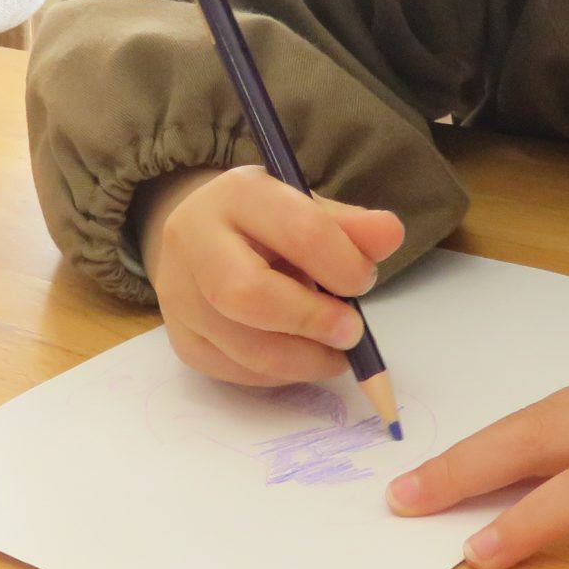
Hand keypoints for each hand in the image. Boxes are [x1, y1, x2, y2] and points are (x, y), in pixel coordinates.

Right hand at [135, 164, 405, 385]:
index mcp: (235, 194)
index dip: (343, 265)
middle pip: (247, 294)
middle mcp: (192, 240)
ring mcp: (178, 294)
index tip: (365, 281)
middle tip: (351, 332)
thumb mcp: (307, 208)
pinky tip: (301, 356)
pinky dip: (280, 374)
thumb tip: (391, 235)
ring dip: (303, 359)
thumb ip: (350, 226)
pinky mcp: (181, 339)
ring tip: (336, 353)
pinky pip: (235, 372)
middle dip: (311, 320)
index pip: (297, 231)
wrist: (201, 234)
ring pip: (242, 345)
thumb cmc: (265, 222)